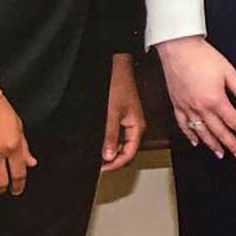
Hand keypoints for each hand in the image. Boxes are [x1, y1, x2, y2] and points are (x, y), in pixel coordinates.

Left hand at [100, 52, 145, 171]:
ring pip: (122, 143)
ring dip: (111, 150)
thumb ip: (111, 136)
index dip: (116, 163)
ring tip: (98, 156)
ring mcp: (129, 120)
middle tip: (99, 165)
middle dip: (113, 159)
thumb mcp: (111, 113)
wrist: (117, 66)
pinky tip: (101, 141)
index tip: (102, 169)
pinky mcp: (122, 115)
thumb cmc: (118, 84)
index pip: (130, 153)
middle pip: (127, 150)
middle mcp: (135, 125)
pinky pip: (118, 134)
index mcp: (137, 126)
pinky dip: (110, 140)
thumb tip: (109, 156)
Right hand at [155, 35, 235, 160]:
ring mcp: (187, 108)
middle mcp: (200, 108)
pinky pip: (183, 125)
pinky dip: (190, 135)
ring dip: (212, 145)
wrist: (177, 48)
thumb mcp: (229, 71)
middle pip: (219, 131)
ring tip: (220, 154)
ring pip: (201, 132)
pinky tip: (195, 141)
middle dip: (231, 145)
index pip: (234, 121)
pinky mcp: (177, 104)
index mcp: (215, 100)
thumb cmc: (201, 57)